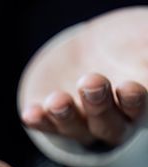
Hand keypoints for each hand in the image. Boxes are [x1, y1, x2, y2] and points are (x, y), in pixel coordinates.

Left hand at [20, 7, 147, 147]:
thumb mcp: (143, 38)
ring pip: (75, 128)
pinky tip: (30, 113)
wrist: (89, 45)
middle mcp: (112, 118)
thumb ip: (147, 49)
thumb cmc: (130, 41)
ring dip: (65, 115)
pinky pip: (45, 126)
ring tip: (58, 100)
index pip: (139, 109)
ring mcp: (80, 121)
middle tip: (91, 82)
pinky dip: (39, 121)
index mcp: (139, 102)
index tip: (129, 87)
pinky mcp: (51, 117)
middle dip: (98, 105)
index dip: (134, 101)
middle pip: (108, 124)